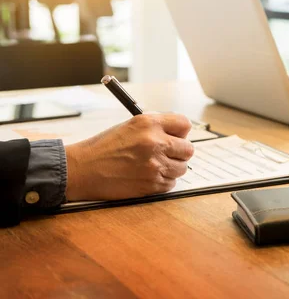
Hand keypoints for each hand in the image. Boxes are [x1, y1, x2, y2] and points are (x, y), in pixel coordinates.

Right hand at [64, 114, 194, 200]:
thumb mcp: (130, 126)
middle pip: (188, 149)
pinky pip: (171, 183)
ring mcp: (155, 165)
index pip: (185, 124)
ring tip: (153, 166)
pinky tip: (147, 176)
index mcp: (149, 123)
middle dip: (179, 152)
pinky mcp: (152, 184)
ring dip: (171, 168)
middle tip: (166, 153)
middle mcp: (154, 142)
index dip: (181, 132)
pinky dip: (162, 181)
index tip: (176, 136)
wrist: (82, 169)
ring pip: (182, 168)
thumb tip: (180, 133)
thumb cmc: (104, 147)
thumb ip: (156, 127)